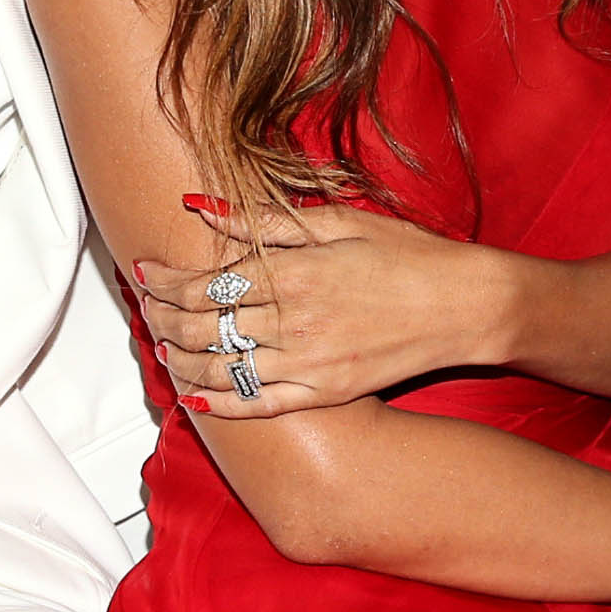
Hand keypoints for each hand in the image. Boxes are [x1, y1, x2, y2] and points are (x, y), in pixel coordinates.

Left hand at [133, 195, 501, 417]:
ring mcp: (310, 363)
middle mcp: (295, 320)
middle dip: (161, 318)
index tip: (144, 272)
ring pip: (222, 367)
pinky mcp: (327, 393)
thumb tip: (202, 207)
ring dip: (181, 359)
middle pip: (203, 325)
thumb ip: (265, 221)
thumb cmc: (409, 255)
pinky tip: (195, 397)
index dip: (166, 280)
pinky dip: (221, 403)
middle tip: (143, 310)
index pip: (206, 282)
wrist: (467, 305)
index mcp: (295, 272)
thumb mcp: (337, 221)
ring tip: (161, 347)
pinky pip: (260, 404)